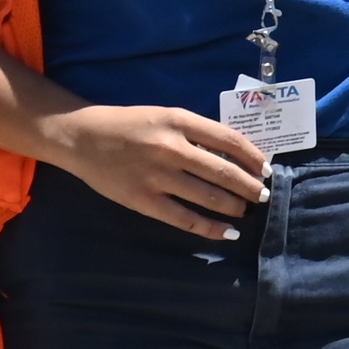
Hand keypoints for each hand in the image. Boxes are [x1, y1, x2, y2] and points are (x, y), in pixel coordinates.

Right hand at [46, 104, 270, 236]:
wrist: (82, 137)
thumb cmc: (129, 125)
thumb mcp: (166, 116)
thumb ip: (197, 133)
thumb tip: (235, 156)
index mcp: (179, 121)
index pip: (229, 140)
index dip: (253, 156)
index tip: (266, 168)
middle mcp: (171, 148)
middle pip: (224, 171)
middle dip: (249, 186)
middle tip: (263, 195)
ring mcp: (157, 176)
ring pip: (209, 196)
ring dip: (234, 206)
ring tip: (246, 210)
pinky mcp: (144, 200)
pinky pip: (185, 218)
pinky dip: (210, 228)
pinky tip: (228, 232)